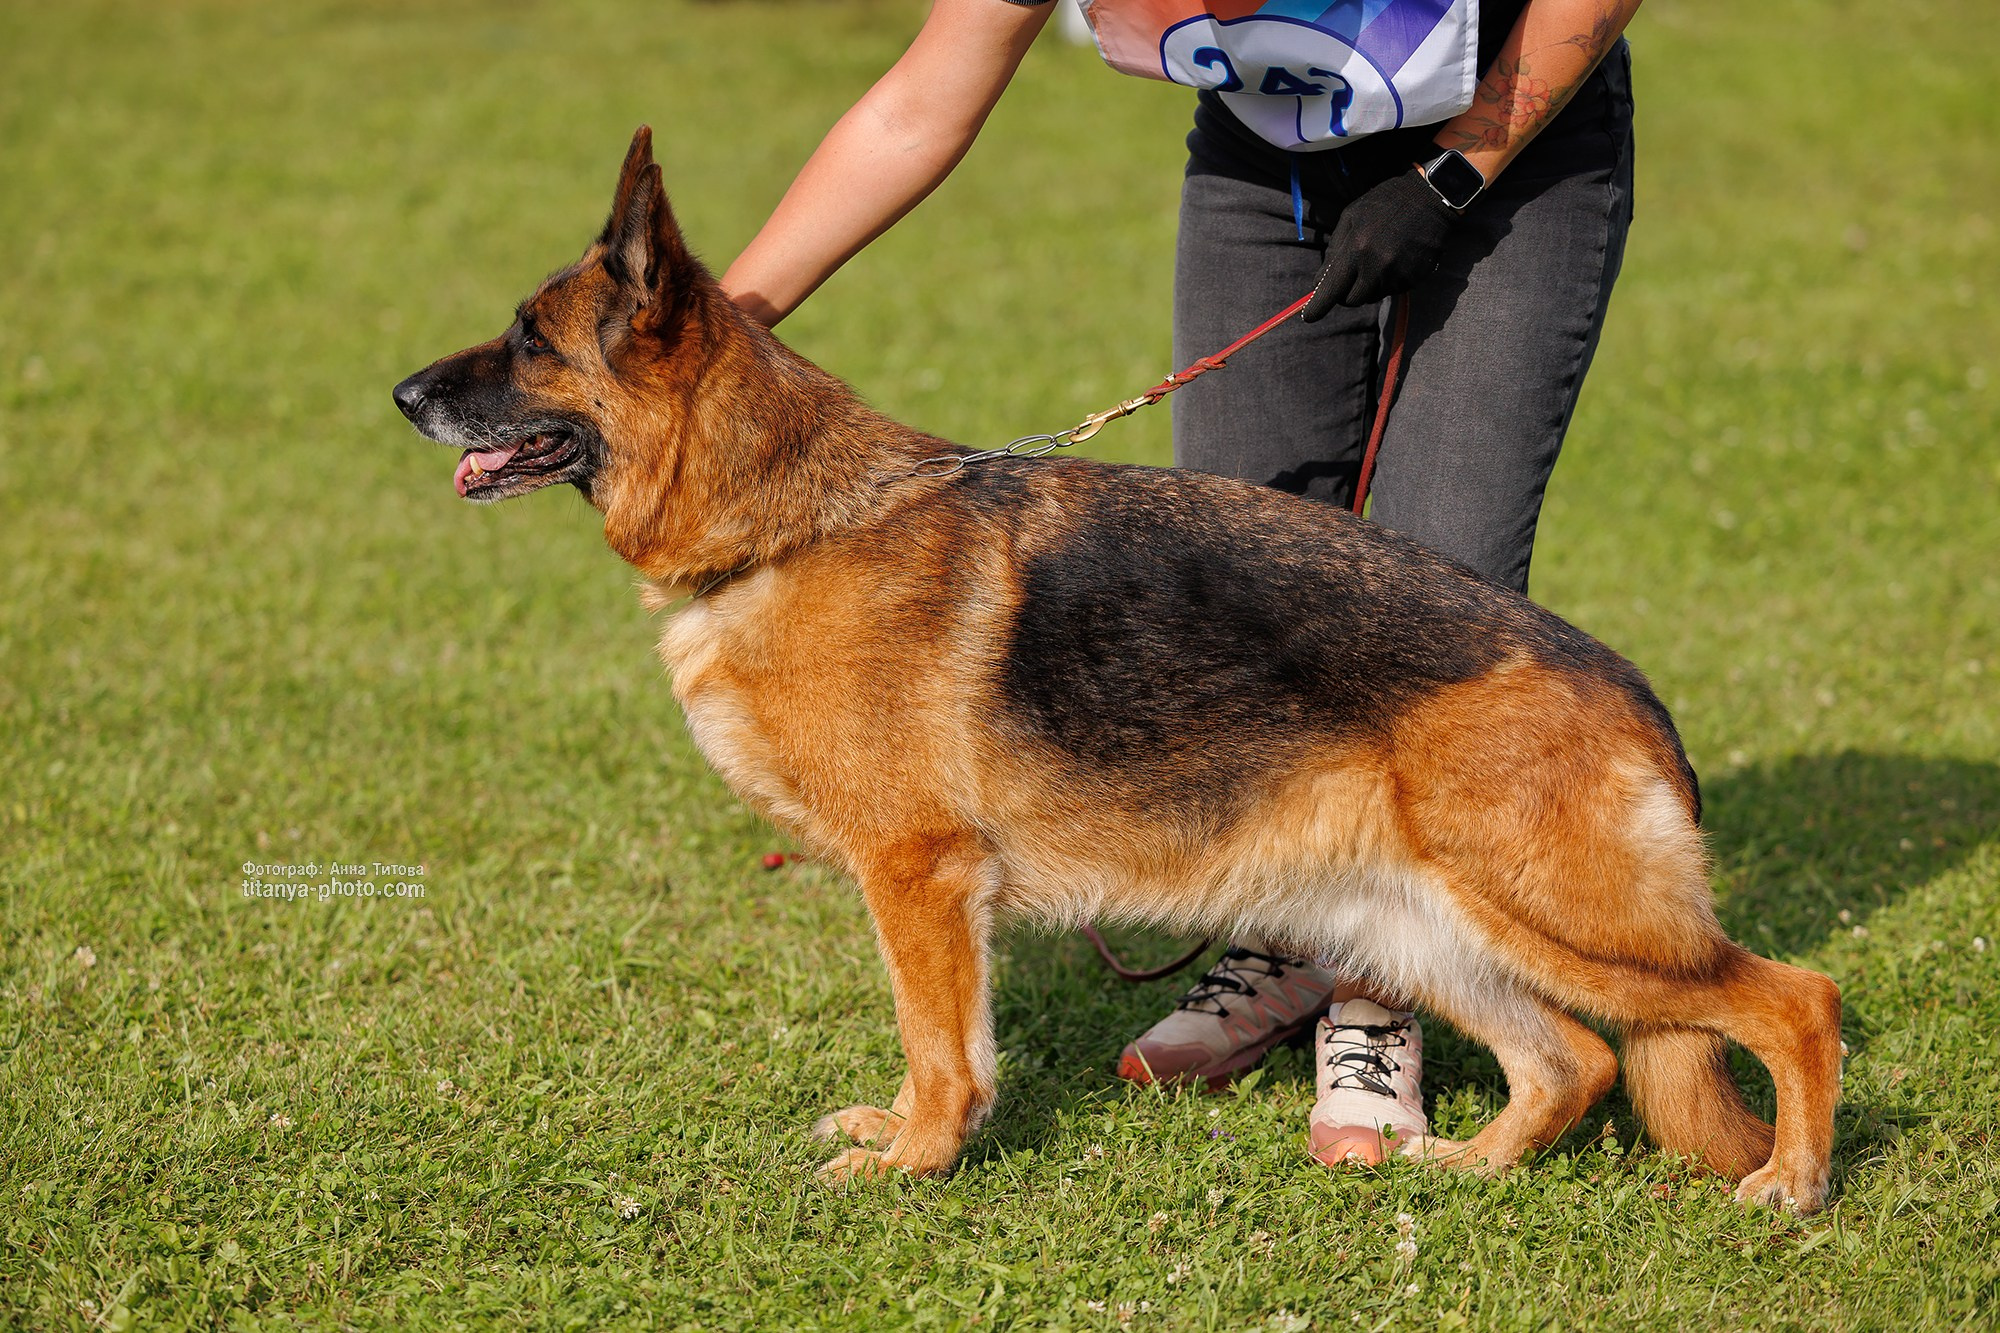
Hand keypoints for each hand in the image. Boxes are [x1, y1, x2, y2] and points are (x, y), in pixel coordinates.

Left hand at [1301, 168, 1457, 320]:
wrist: (1430, 197)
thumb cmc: (1384, 203)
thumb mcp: (1351, 216)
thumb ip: (1334, 249)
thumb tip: (1319, 283)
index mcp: (1356, 249)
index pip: (1331, 290)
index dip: (1317, 307)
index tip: (1309, 317)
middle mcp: (1376, 267)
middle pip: (1352, 300)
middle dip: (1346, 293)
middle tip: (1351, 276)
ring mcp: (1397, 275)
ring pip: (1373, 296)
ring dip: (1369, 285)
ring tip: (1379, 257)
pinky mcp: (1414, 279)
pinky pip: (1393, 290)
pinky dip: (1389, 280)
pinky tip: (1397, 257)